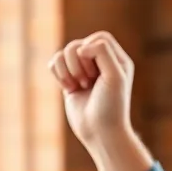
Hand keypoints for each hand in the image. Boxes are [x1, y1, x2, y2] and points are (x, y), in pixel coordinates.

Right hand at [47, 31, 150, 170]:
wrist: (100, 132)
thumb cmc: (111, 106)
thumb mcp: (115, 76)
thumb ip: (102, 52)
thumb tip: (80, 48)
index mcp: (117, 60)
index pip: (100, 38)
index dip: (92, 50)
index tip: (96, 73)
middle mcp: (101, 63)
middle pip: (78, 43)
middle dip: (78, 63)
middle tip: (88, 83)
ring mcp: (83, 71)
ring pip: (64, 52)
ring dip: (67, 70)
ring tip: (79, 86)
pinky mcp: (69, 80)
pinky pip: (54, 63)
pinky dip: (58, 74)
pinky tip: (69, 89)